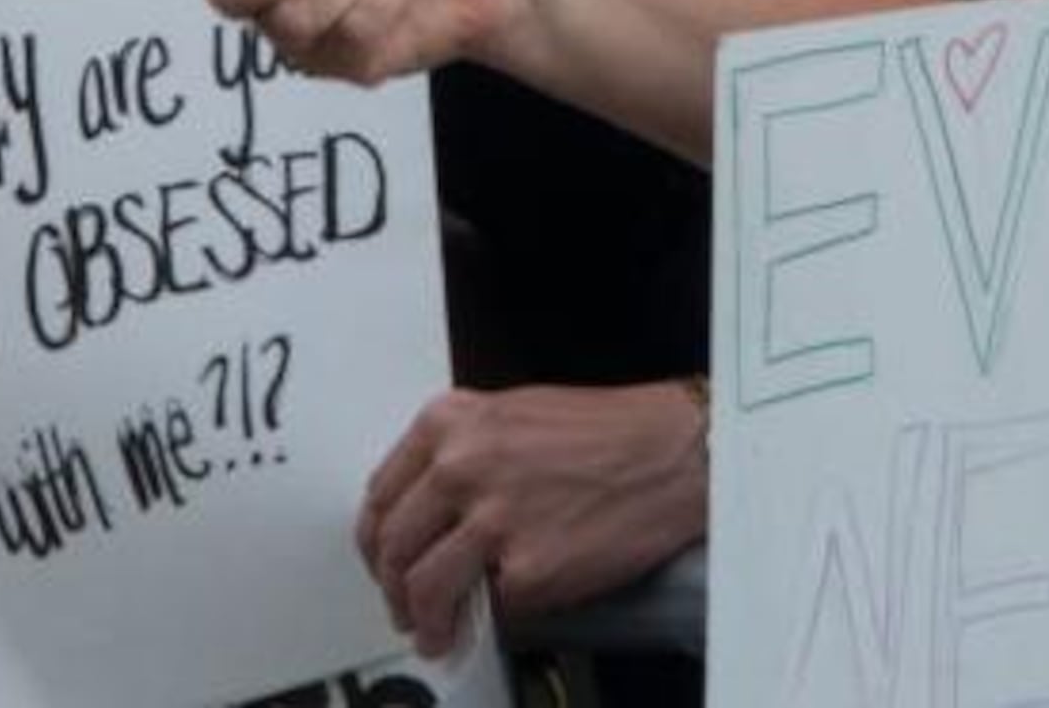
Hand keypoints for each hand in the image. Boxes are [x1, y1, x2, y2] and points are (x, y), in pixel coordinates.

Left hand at [356, 383, 707, 655]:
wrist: (671, 453)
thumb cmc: (608, 433)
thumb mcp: (511, 416)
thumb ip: (460, 454)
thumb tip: (428, 510)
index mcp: (450, 424)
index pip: (381, 495)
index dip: (377, 541)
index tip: (384, 562)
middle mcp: (460, 466)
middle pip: (393, 545)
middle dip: (391, 587)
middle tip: (402, 606)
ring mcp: (492, 519)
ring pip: (423, 587)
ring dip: (421, 621)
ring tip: (433, 633)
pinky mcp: (526, 569)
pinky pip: (489, 605)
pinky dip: (487, 621)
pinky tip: (490, 624)